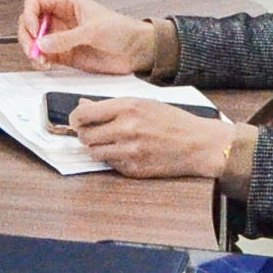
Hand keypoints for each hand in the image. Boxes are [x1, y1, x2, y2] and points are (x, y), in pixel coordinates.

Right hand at [22, 0, 156, 75]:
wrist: (136, 51)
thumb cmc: (121, 30)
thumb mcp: (93, 30)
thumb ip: (66, 38)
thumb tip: (42, 44)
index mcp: (66, 3)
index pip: (35, 3)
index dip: (29, 15)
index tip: (35, 31)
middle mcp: (60, 18)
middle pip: (29, 22)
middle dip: (27, 36)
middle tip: (33, 50)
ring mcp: (60, 37)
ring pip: (34, 41)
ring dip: (31, 51)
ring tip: (41, 61)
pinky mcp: (63, 54)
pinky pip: (43, 56)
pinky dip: (39, 62)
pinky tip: (46, 65)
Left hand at [67, 99, 237, 181]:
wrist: (197, 144)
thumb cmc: (171, 120)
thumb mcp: (141, 103)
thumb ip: (110, 105)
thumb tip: (83, 105)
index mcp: (126, 108)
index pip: (83, 115)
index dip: (75, 118)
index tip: (77, 120)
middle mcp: (125, 129)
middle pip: (85, 136)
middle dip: (85, 134)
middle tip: (93, 132)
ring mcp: (129, 151)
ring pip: (94, 153)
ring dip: (97, 148)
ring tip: (110, 142)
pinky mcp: (133, 169)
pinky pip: (110, 164)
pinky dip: (113, 158)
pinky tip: (126, 151)